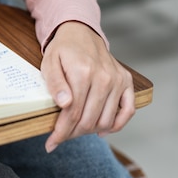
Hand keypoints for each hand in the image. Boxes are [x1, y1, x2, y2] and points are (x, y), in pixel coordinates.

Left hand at [41, 21, 134, 152]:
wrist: (81, 33)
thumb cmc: (62, 50)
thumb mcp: (49, 63)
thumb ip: (55, 83)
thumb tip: (65, 103)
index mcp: (82, 73)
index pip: (72, 113)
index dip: (61, 132)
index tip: (50, 144)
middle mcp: (104, 77)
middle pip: (89, 120)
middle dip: (72, 134)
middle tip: (61, 137)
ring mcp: (117, 80)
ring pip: (107, 120)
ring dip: (91, 131)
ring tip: (76, 131)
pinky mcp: (126, 81)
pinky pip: (128, 110)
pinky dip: (117, 125)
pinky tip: (102, 130)